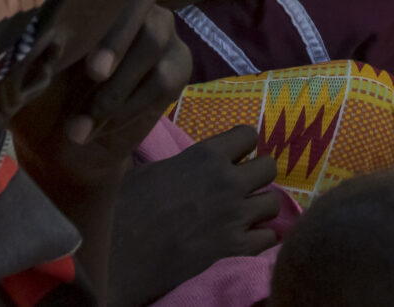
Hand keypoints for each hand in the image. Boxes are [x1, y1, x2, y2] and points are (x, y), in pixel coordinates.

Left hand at [10, 0, 194, 204]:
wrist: (60, 149)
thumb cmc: (38, 95)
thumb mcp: (28, 68)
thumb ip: (38, 40)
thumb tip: (31, 19)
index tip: (75, 25)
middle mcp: (134, 3)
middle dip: (116, 35)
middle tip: (93, 73)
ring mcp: (160, 32)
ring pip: (153, 39)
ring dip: (119, 83)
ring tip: (87, 117)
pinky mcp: (177, 65)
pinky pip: (165, 77)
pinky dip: (133, 104)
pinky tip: (103, 124)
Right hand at [126, 126, 283, 262]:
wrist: (120, 258)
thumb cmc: (124, 210)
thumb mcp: (149, 169)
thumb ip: (180, 160)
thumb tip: (185, 156)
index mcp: (206, 156)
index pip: (248, 135)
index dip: (240, 146)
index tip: (230, 158)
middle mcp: (228, 182)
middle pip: (269, 167)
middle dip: (255, 176)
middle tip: (238, 188)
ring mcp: (235, 217)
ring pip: (273, 203)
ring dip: (258, 208)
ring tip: (239, 215)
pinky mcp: (236, 250)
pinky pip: (269, 238)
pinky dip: (258, 238)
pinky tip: (241, 239)